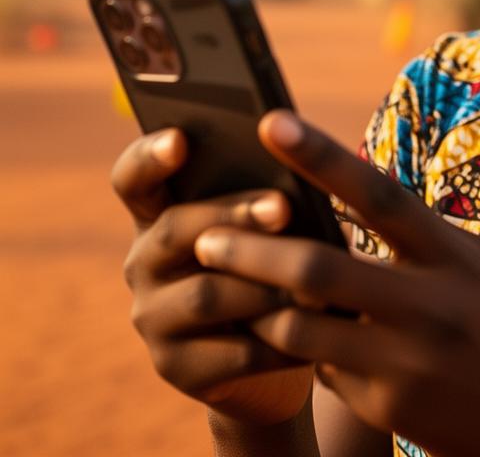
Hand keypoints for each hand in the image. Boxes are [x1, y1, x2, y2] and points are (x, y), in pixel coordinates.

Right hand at [110, 130, 313, 424]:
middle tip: (283, 207)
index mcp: (160, 214)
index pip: (133, 180)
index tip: (180, 139)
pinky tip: (319, 330)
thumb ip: (268, 196)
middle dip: (233, 214)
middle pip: (174, 230)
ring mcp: (152, 318)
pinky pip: (229, 352)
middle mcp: (143, 263)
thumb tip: (300, 168)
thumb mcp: (269, 225)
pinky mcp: (176, 369)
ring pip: (205, 295)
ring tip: (318, 280)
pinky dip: (279, 339)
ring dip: (265, 285)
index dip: (149, 157)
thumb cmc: (276, 263)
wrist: (274, 352)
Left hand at [192, 110, 479, 456]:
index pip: (378, 195)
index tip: (272, 122)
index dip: (322, 155)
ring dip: (261, 308)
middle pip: (317, 268)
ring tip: (238, 291)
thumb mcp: (478, 266)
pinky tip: (305, 341)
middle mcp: (428, 305)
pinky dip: (304, 349)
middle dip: (250, 250)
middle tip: (204, 237)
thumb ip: (421, 237)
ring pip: (300, 327)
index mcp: (452, 257)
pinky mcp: (387, 407)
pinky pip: (320, 370)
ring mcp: (404, 362)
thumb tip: (356, 199)